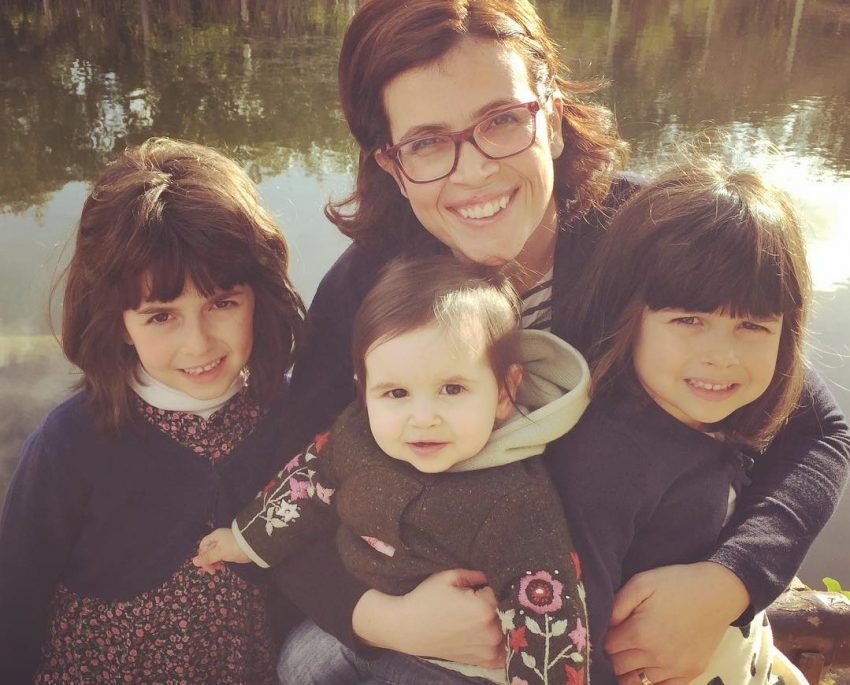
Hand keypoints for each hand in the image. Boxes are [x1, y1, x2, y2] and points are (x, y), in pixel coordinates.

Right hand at [192, 527, 249, 573]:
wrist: (253, 546)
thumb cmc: (234, 547)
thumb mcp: (219, 552)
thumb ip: (207, 557)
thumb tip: (193, 561)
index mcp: (215, 536)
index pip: (203, 546)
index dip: (202, 556)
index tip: (205, 565)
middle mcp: (219, 539)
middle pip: (208, 550)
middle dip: (208, 560)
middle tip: (212, 571)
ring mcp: (226, 544)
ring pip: (215, 554)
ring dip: (214, 562)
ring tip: (218, 569)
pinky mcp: (232, 550)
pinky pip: (222, 556)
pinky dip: (220, 561)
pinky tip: (223, 567)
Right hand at [352, 568, 503, 667]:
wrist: (408, 628)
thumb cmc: (426, 599)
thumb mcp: (449, 577)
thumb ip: (476, 574)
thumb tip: (492, 577)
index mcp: (484, 609)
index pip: (501, 591)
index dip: (491, 587)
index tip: (480, 587)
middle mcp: (491, 632)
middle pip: (507, 612)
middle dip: (498, 605)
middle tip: (480, 601)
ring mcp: (488, 650)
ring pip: (508, 631)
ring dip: (501, 623)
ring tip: (480, 616)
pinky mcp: (483, 661)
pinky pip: (504, 652)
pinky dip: (501, 643)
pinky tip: (488, 633)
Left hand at [605, 562, 749, 684]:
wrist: (717, 592)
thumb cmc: (676, 584)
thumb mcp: (640, 583)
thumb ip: (616, 606)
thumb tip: (603, 625)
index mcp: (640, 633)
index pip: (607, 648)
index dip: (605, 638)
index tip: (611, 630)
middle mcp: (656, 656)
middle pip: (619, 667)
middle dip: (615, 655)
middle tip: (620, 641)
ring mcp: (675, 668)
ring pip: (638, 680)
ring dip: (632, 668)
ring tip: (637, 650)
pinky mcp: (691, 673)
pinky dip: (653, 680)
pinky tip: (651, 665)